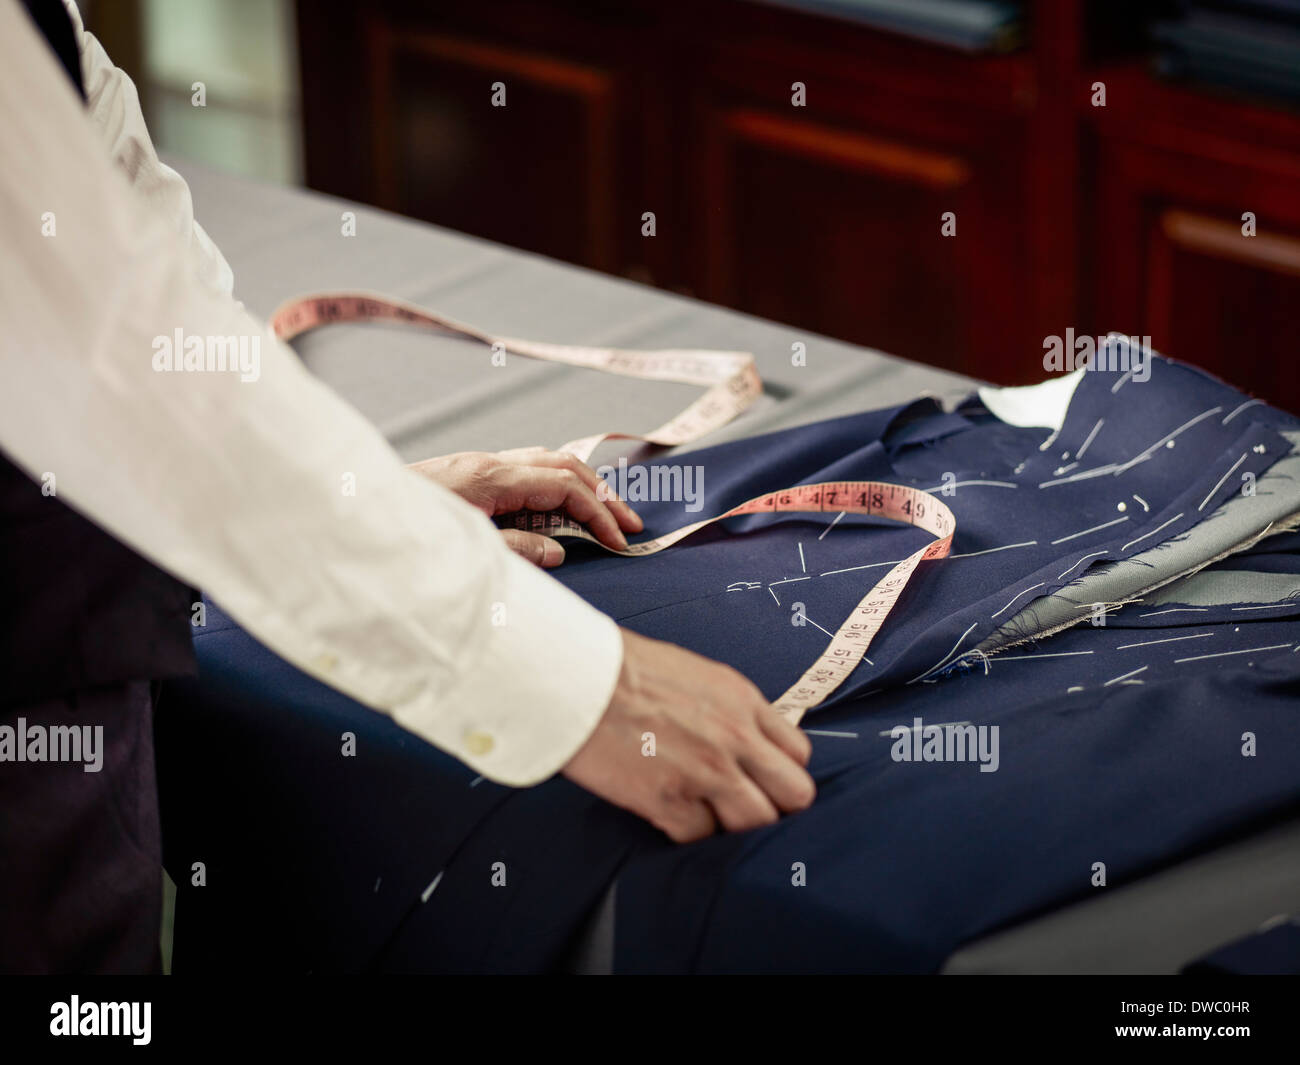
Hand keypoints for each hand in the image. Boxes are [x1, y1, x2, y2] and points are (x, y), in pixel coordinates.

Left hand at [410, 447, 641, 565]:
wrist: (348, 514)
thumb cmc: (402, 537)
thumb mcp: (464, 552)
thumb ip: (516, 550)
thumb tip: (559, 550)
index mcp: (491, 478)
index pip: (564, 487)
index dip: (599, 513)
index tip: (620, 540)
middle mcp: (488, 463)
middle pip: (564, 465)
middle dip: (603, 493)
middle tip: (631, 523)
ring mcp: (477, 465)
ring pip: (546, 462)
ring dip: (582, 485)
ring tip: (607, 512)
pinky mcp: (467, 474)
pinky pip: (525, 469)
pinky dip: (554, 483)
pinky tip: (560, 505)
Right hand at [562, 629, 815, 841]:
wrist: (577, 678)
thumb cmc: (624, 670)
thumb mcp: (696, 675)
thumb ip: (729, 710)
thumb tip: (743, 741)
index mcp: (743, 702)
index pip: (798, 755)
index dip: (780, 774)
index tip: (761, 781)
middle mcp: (735, 738)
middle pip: (794, 795)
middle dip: (773, 806)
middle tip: (742, 806)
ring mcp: (706, 771)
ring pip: (756, 824)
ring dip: (733, 826)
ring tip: (704, 814)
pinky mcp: (669, 799)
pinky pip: (701, 838)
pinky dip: (686, 834)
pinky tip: (668, 815)